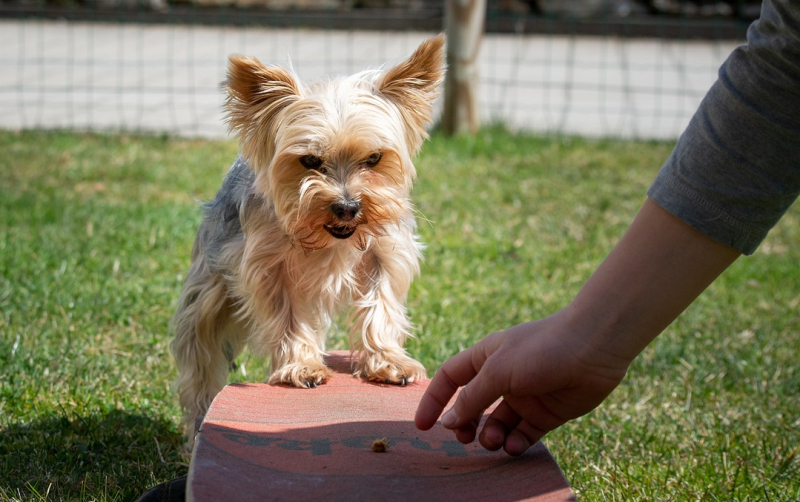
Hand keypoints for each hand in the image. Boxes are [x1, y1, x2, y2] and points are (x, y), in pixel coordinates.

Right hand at [414, 310, 628, 455]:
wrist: (594, 347)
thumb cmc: (542, 348)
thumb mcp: (498, 372)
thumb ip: (472, 398)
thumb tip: (449, 421)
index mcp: (486, 357)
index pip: (450, 379)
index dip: (434, 400)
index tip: (424, 426)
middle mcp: (503, 376)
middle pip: (472, 406)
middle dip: (465, 424)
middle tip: (464, 438)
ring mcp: (525, 395)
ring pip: (497, 423)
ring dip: (490, 436)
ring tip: (493, 441)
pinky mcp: (546, 412)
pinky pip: (523, 434)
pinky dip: (515, 443)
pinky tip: (515, 446)